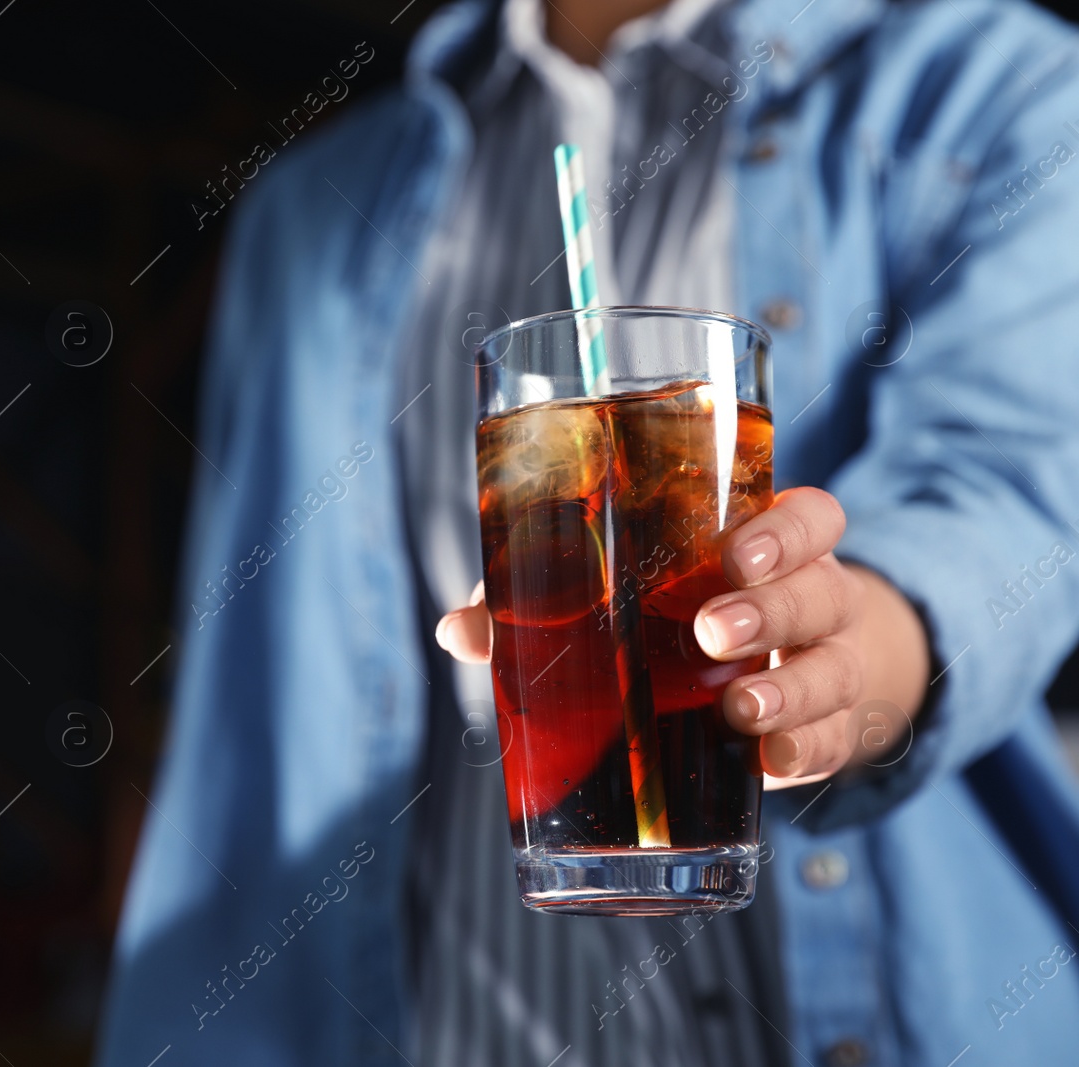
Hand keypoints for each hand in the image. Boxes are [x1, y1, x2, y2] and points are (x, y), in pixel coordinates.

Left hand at [435, 487, 929, 788]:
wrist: (784, 679)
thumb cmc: (681, 616)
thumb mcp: (631, 598)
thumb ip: (547, 604)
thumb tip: (457, 630)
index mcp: (768, 549)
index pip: (811, 519)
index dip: (786, 531)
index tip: (735, 554)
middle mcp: (814, 600)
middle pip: (821, 592)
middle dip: (770, 612)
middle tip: (710, 633)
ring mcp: (828, 668)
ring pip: (832, 670)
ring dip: (789, 691)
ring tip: (740, 711)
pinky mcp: (826, 734)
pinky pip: (832, 742)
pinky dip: (803, 753)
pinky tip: (769, 763)